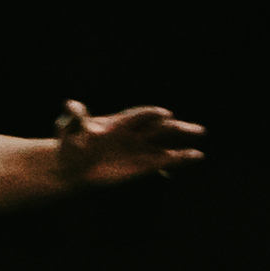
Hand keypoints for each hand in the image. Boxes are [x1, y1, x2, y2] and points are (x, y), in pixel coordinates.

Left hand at [51, 100, 206, 187]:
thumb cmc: (70, 144)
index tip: (164, 115)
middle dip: (176, 128)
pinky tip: (196, 156)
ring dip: (183, 139)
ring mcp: (140, 148)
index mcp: (119, 122)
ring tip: (200, 134)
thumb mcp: (69, 129)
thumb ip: (75, 118)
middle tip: (194, 128)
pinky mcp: (143, 165)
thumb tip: (71, 105)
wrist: (73, 166)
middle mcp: (134, 133)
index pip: (138, 116)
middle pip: (158, 128)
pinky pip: (164, 161)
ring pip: (165, 142)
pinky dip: (180, 158)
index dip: (151, 115)